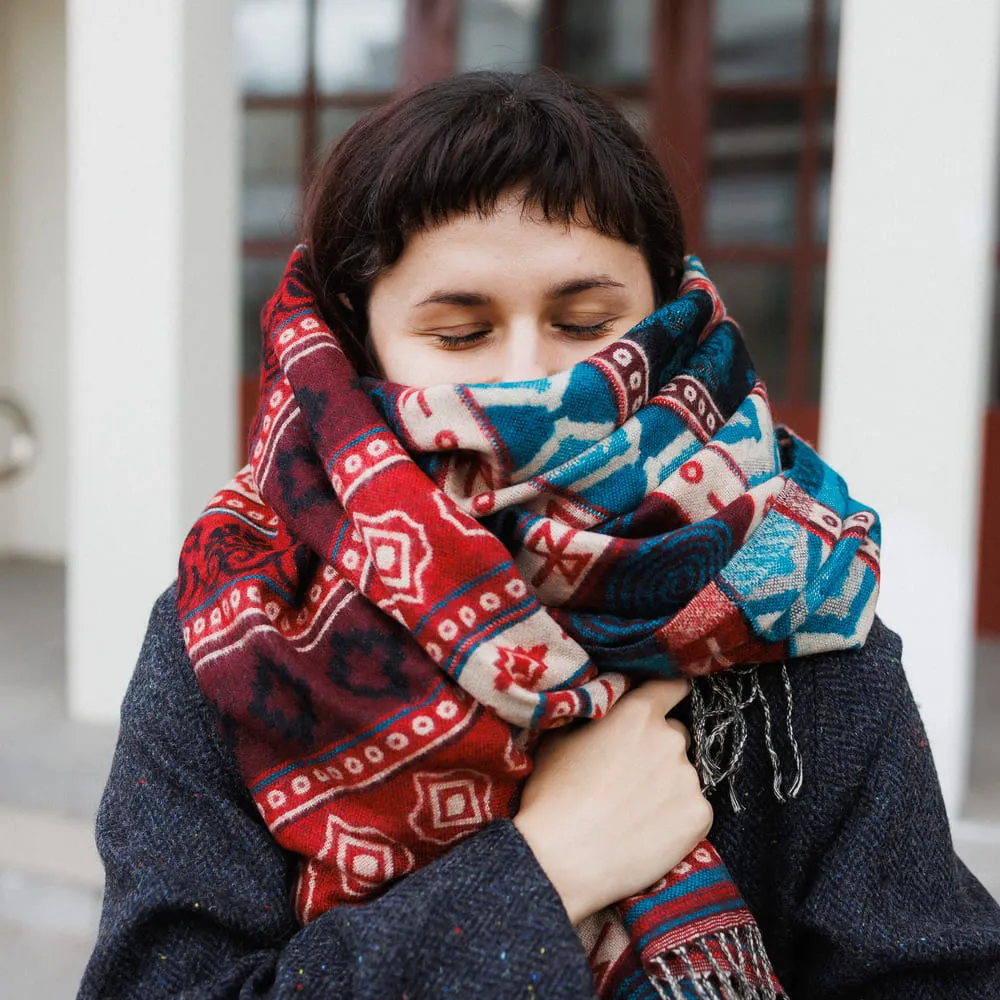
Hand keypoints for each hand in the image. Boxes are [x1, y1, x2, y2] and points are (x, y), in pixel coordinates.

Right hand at [513, 679, 711, 924]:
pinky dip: (676, 818)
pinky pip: (692, 809)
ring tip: (634, 812)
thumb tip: (599, 709)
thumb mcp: (560, 739)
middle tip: (630, 775)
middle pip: (675, 735)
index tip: (664, 701)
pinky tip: (647, 833)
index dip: (667, 694)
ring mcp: (689, 779)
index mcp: (637, 713)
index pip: (671, 686)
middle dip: (657, 748)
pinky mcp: (700, 817)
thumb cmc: (553, 796)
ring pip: (682, 775)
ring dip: (666, 785)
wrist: (564, 860)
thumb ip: (592, 716)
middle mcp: (670, 739)